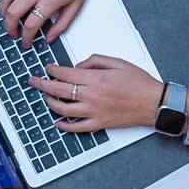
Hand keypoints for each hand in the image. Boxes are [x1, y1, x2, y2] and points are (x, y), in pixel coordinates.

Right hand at [0, 0, 107, 47]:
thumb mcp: (76, 5)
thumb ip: (62, 24)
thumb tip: (50, 38)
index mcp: (50, 0)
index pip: (31, 25)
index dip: (26, 38)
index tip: (26, 42)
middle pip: (12, 13)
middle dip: (9, 28)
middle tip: (13, 33)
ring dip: (3, 12)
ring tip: (8, 18)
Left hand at [26, 56, 165, 132]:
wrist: (154, 103)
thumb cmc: (140, 83)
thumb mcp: (118, 62)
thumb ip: (95, 61)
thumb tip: (78, 67)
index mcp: (97, 79)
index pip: (66, 74)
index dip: (53, 70)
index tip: (47, 68)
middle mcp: (92, 96)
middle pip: (59, 91)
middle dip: (42, 85)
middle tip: (33, 81)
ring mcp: (94, 112)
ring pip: (63, 110)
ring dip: (51, 103)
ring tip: (45, 97)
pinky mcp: (99, 124)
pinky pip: (76, 128)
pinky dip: (64, 126)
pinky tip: (57, 122)